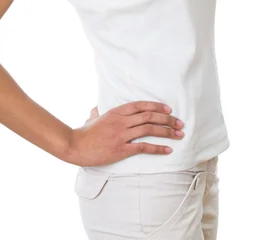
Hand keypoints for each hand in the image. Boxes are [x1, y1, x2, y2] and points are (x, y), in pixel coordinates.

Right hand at [67, 101, 184, 166]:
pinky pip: (143, 147)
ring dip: (166, 132)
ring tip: (178, 135)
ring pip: (149, 130)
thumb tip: (97, 108)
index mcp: (116, 111)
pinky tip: (167, 150)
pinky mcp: (121, 149)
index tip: (169, 110)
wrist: (76, 145)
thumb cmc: (85, 132)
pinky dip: (157, 148)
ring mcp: (121, 135)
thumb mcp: (93, 116)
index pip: (141, 105)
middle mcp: (121, 121)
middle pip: (149, 117)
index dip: (157, 106)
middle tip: (179, 123)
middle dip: (167, 120)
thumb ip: (99, 111)